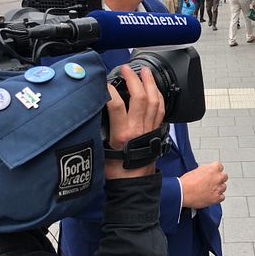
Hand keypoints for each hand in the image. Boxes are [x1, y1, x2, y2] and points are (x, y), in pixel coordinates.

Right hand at [103, 65, 164, 179]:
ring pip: (154, 100)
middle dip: (134, 79)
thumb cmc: (117, 173)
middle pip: (140, 97)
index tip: (105, 83)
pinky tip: (155, 89)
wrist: (134, 186)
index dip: (110, 90)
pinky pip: (161, 109)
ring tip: (145, 71)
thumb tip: (93, 115)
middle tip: (127, 68)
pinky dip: (158, 95)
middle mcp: (138, 129)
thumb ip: (98, 132)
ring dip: (150, 83)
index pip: (116, 105)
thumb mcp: (101, 151)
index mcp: (122, 134)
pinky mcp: (157, 131)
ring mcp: (150, 129)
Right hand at [179, 162, 227, 207]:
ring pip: (223, 187)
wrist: (182, 192)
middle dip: (219, 179)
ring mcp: (218, 188)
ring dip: (218, 188)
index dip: (215, 170)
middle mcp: (218, 177)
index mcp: (213, 168)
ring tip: (209, 190)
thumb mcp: (197, 170)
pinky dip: (217, 197)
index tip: (213, 173)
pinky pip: (222, 197)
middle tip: (212, 182)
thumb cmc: (187, 182)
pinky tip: (210, 196)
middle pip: (224, 177)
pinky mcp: (217, 198)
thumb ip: (206, 170)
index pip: (220, 167)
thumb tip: (208, 173)